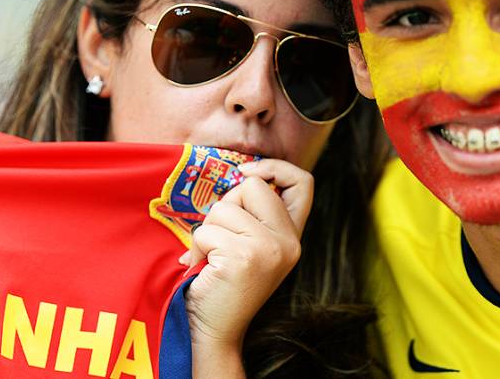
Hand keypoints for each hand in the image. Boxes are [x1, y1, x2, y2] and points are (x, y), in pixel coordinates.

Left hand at [182, 159, 313, 375]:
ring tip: (209, 258)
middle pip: (253, 186)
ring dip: (206, 231)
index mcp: (293, 237)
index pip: (303, 183)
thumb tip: (240, 174)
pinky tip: (202, 269)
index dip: (276, 167)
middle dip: (226, 204)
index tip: (248, 172)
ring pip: (225, 207)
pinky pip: (206, 230)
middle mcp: (289, 242)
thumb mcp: (250, 245)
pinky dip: (196, 248)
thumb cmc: (223, 284)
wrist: (214, 332)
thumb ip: (253, 215)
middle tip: (219, 236)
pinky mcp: (243, 257)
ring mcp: (269, 249)